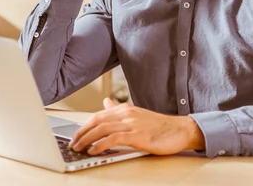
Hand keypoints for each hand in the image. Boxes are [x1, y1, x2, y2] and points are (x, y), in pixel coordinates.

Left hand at [70, 98, 205, 155]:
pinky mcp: (137, 135)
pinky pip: (113, 139)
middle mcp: (126, 114)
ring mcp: (131, 123)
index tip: (75, 135)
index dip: (84, 125)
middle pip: (96, 121)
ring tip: (78, 147)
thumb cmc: (159, 126)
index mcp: (125, 109)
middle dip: (81, 132)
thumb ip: (119, 110)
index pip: (98, 115)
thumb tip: (106, 102)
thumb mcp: (137, 115)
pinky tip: (93, 150)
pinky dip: (100, 144)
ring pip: (102, 129)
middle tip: (72, 143)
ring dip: (86, 139)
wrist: (180, 130)